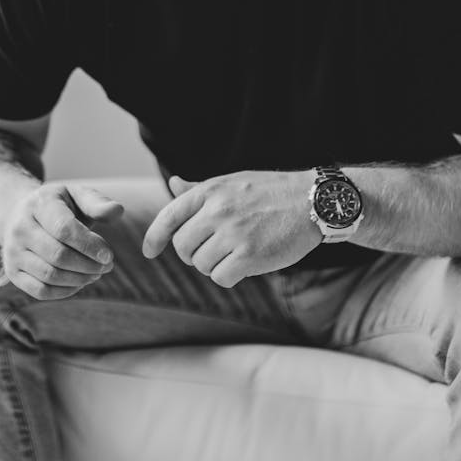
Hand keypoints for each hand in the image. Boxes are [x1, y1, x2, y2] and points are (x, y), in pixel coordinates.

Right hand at [0, 183, 122, 299]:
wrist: (20, 214)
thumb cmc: (59, 206)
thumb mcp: (76, 195)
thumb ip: (97, 203)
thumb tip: (117, 211)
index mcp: (38, 205)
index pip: (64, 229)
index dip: (89, 245)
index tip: (109, 255)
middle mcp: (20, 229)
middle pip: (58, 256)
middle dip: (88, 265)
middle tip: (107, 266)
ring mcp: (13, 252)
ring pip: (50, 275)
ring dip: (80, 279)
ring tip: (96, 272)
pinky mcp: (13, 272)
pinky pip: (41, 291)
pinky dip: (65, 291)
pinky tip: (80, 282)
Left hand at [142, 170, 319, 286]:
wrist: (311, 202)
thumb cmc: (271, 191)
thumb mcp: (232, 182)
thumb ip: (200, 190)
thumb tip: (174, 185)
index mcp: (210, 191)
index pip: (169, 216)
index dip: (154, 237)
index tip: (149, 252)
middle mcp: (217, 211)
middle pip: (182, 246)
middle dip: (192, 254)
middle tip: (212, 250)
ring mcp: (233, 233)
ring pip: (201, 265)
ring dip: (213, 266)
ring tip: (233, 253)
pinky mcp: (249, 255)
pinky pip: (221, 278)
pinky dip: (228, 277)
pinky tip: (243, 265)